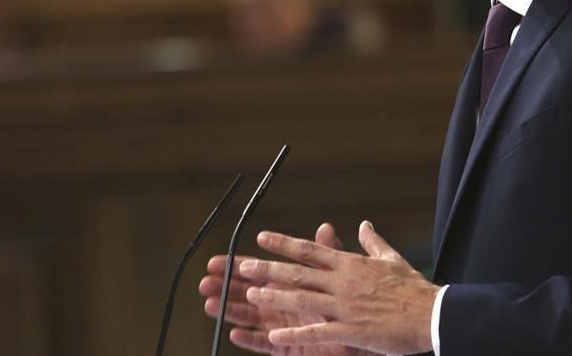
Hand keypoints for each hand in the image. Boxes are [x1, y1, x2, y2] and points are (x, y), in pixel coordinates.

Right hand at [199, 223, 376, 354]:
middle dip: (225, 288)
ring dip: (230, 311)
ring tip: (210, 304)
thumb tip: (326, 227)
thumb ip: (330, 253)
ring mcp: (282, 327)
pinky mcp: (288, 348)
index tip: (217, 261)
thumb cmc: (350, 305)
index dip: (237, 267)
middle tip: (205, 281)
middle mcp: (281, 305)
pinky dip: (250, 339)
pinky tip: (235, 333)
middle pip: (247, 294)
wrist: (365, 335)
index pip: (259, 273)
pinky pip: (264, 344)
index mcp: (289, 285)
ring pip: (250, 318)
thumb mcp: (341, 275)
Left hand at [241, 221, 436, 355]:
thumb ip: (373, 243)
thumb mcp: (392, 259)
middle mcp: (343, 283)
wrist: (433, 315)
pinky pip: (316, 332)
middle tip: (242, 265)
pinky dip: (294, 333)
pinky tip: (273, 334)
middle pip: (299, 272)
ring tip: (251, 293)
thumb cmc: (414, 288)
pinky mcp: (351, 331)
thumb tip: (364, 225)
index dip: (283, 243)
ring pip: (302, 299)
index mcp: (351, 265)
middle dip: (268, 267)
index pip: (310, 250)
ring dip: (275, 295)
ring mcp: (345, 307)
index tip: (262, 237)